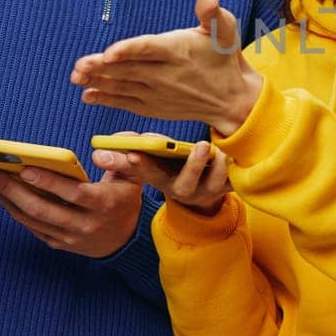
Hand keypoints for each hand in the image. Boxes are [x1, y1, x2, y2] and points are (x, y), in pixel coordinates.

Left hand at [0, 156, 143, 257]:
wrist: (126, 239)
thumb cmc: (125, 198)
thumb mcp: (134, 177)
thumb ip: (124, 158)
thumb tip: (98, 151)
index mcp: (104, 204)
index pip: (73, 194)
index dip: (48, 182)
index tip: (24, 168)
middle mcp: (84, 224)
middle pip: (41, 208)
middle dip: (10, 187)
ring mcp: (68, 237)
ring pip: (30, 218)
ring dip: (4, 196)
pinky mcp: (57, 243)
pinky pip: (29, 225)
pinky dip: (11, 207)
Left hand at [71, 0, 262, 136]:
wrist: (230, 99)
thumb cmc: (223, 58)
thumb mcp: (225, 31)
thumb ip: (212, 13)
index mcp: (179, 52)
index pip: (149, 50)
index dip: (127, 51)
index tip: (107, 53)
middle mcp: (166, 75)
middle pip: (129, 70)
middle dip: (101, 68)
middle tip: (78, 66)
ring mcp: (157, 93)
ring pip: (123, 86)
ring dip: (98, 82)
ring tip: (76, 77)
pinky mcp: (152, 106)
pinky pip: (125, 103)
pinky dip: (106, 99)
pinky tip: (88, 94)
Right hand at [94, 133, 231, 216]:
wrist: (201, 186)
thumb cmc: (169, 165)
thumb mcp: (149, 160)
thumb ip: (127, 152)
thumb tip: (99, 153)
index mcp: (160, 181)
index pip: (147, 174)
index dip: (139, 166)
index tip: (133, 154)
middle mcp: (182, 190)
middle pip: (185, 184)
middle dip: (192, 165)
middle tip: (200, 145)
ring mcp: (206, 190)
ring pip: (214, 181)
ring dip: (219, 164)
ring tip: (220, 148)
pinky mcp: (228, 187)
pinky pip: (235, 180)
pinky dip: (236, 167)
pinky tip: (235, 154)